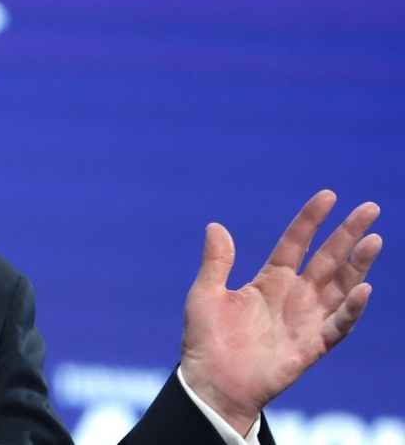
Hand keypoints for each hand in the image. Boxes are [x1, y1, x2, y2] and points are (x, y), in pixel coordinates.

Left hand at [179, 190, 381, 434]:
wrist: (211, 383)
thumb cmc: (206, 340)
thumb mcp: (206, 294)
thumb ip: (216, 263)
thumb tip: (215, 225)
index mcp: (269, 281)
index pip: (295, 243)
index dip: (310, 220)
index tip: (328, 196)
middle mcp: (293, 296)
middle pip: (327, 259)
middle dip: (348, 235)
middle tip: (370, 208)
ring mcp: (305, 320)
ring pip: (340, 287)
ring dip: (357, 265)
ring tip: (374, 241)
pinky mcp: (312, 346)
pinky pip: (337, 325)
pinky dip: (351, 309)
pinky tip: (362, 289)